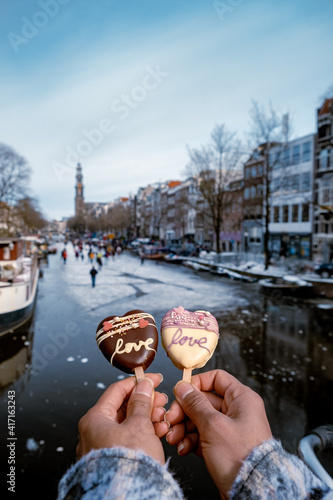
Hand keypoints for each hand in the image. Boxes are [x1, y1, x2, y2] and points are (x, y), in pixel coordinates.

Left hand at [76, 373, 166, 463]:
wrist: (126, 496)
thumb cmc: (128, 462)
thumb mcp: (140, 424)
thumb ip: (142, 402)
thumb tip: (143, 386)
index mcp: (94, 419)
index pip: (116, 390)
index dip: (138, 382)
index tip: (153, 379)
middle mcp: (92, 433)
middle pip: (121, 408)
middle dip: (145, 403)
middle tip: (162, 401)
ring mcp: (100, 448)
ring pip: (125, 425)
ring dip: (146, 418)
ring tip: (163, 419)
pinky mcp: (109, 461)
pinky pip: (126, 440)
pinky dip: (141, 434)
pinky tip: (157, 433)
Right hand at [164, 370, 271, 497]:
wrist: (253, 491)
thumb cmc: (241, 457)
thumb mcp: (213, 425)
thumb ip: (195, 404)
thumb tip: (183, 387)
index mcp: (241, 399)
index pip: (216, 379)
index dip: (197, 384)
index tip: (181, 393)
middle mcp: (237, 411)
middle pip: (204, 401)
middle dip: (184, 411)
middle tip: (171, 419)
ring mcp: (230, 430)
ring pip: (200, 420)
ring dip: (184, 428)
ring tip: (174, 438)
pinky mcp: (223, 447)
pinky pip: (203, 437)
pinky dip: (191, 441)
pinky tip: (183, 448)